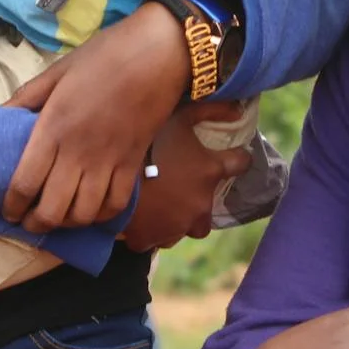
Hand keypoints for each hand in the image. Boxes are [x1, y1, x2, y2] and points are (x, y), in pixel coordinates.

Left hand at [1, 1, 192, 232]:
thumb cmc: (104, 57)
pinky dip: (101, 215)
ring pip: (83, 214)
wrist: (159, 54)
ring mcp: (109, 161)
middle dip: (36, 224)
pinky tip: (91, 208)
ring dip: (67, 223)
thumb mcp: (57, 71)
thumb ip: (26, 97)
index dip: (12, 205)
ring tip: (59, 217)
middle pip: (52, 210)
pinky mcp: (133, 164)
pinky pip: (115, 205)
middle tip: (29, 221)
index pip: (25, 182)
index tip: (8, 210)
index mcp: (54, 127)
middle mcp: (79, 151)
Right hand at [118, 100, 251, 251]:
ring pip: (186, 227)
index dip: (237, 158)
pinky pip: (157, 239)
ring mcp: (177, 225)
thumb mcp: (180, 116)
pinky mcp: (152, 239)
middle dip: (200, 200)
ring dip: (178, 217)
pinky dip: (152, 230)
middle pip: (210, 208)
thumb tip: (238, 109)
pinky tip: (140, 216)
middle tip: (182, 186)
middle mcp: (200, 203)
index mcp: (210, 171)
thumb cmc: (149, 141)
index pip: (240, 163)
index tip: (231, 156)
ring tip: (160, 202)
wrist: (109, 174)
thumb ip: (211, 110)